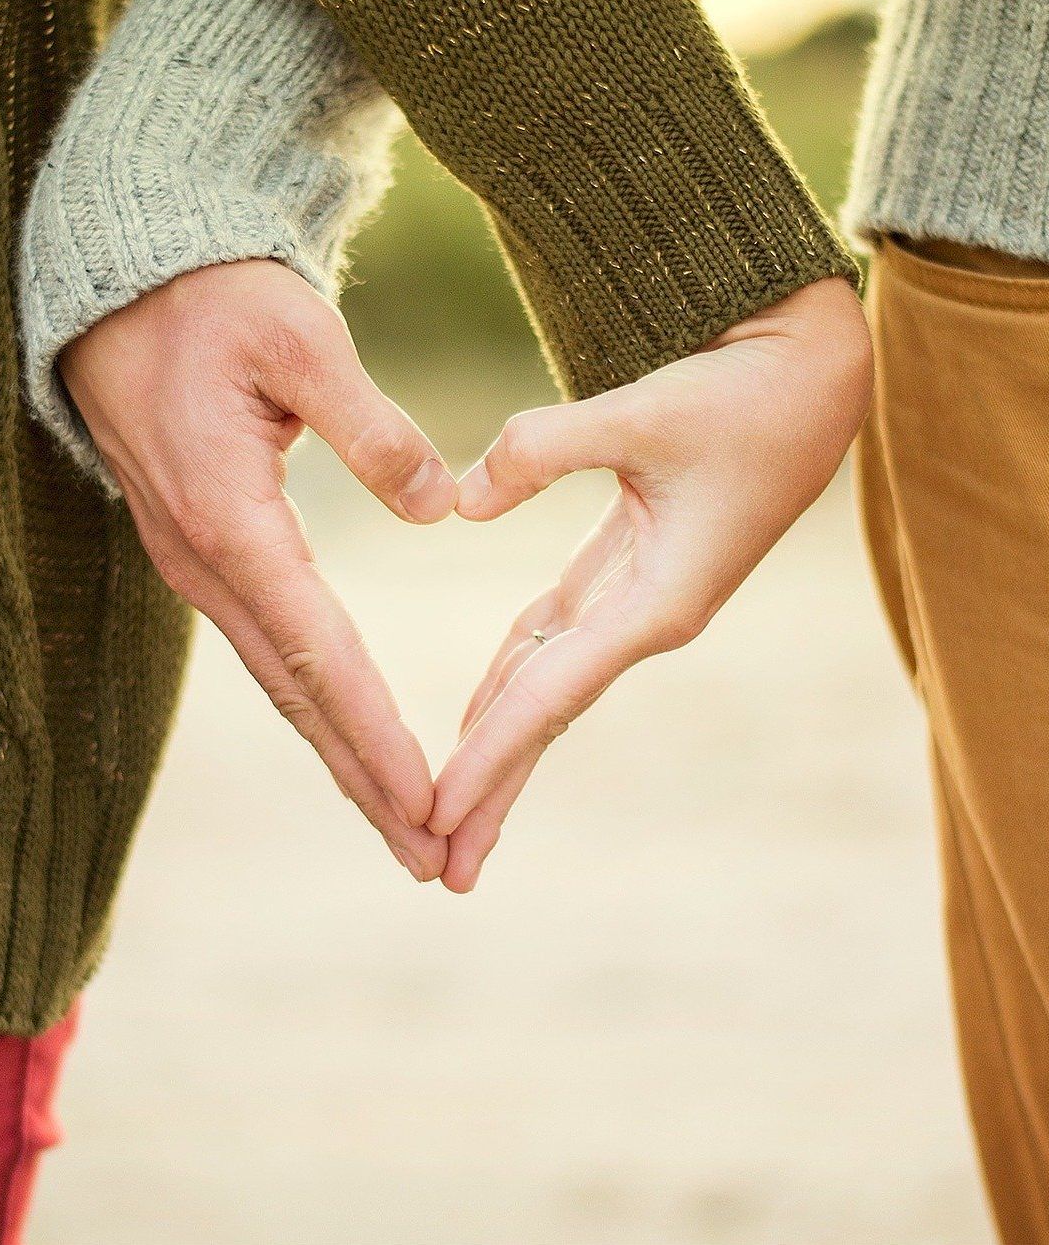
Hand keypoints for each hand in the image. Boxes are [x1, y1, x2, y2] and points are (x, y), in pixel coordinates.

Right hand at [60, 260, 456, 880]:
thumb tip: (439, 507)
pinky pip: (268, 648)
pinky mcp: (204, 553)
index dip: (376, 733)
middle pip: (297, 696)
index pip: (318, 653)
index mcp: (231, 520)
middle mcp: (206, 563)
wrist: (122, 287)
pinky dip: (314, 705)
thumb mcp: (299, 340)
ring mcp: (197, 565)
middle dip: (364, 781)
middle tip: (428, 859)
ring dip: (341, 756)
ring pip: (281, 683)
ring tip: (401, 822)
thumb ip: (372, 427)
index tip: (428, 802)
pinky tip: (347, 737)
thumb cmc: (212, 301)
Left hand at [432, 277, 872, 891]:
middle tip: (438, 867)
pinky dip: (512, 676)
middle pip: (547, 718)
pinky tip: (480, 709)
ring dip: (498, 746)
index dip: (488, 757)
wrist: (810, 377)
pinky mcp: (629, 571)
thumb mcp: (643, 413)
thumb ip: (543, 449)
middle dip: (493, 791)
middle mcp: (646, 619)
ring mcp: (638, 601)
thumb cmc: (743, 395)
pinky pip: (555, 639)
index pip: (550, 697)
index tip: (434, 814)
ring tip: (450, 810)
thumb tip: (459, 504)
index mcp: (658, 604)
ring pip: (548, 686)